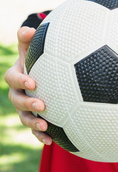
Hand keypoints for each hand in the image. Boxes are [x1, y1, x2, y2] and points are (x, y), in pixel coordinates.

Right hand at [4, 27, 51, 144]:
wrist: (46, 72)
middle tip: (42, 104)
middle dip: (27, 103)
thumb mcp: (34, 48)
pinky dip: (41, 135)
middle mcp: (18, 93)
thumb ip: (28, 40)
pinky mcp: (34, 118)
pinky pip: (35, 130)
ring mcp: (25, 108)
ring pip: (24, 117)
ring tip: (45, 126)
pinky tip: (51, 141)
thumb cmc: (41, 58)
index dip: (20, 81)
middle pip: (17, 100)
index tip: (33, 82)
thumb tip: (28, 30)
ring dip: (33, 123)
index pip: (13, 78)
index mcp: (16, 75)